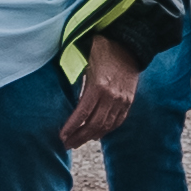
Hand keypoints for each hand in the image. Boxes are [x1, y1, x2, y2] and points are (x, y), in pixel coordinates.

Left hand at [58, 32, 141, 147]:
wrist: (128, 45)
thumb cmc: (102, 50)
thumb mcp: (85, 62)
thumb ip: (76, 81)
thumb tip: (63, 96)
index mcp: (98, 86)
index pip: (82, 114)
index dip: (71, 127)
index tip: (62, 136)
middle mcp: (112, 96)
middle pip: (94, 125)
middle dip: (79, 137)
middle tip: (68, 144)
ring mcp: (122, 100)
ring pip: (106, 126)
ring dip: (91, 136)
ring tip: (79, 142)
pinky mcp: (129, 101)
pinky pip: (118, 121)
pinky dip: (107, 130)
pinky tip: (97, 135)